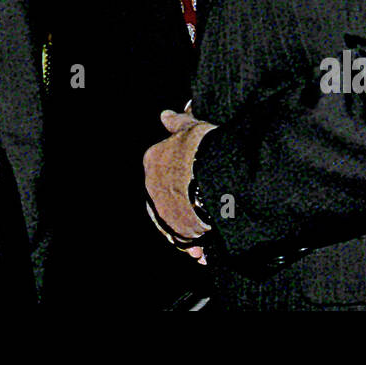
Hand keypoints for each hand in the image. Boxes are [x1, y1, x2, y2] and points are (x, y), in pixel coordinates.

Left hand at [143, 107, 216, 256]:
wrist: (212, 171)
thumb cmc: (202, 146)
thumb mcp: (190, 128)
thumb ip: (177, 123)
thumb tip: (165, 115)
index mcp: (153, 161)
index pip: (162, 170)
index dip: (179, 176)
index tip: (192, 179)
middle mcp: (153, 188)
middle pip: (166, 198)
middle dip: (182, 203)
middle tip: (202, 204)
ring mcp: (164, 211)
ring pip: (174, 222)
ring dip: (188, 226)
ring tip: (206, 228)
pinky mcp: (179, 231)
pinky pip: (186, 240)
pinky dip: (195, 244)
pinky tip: (205, 249)